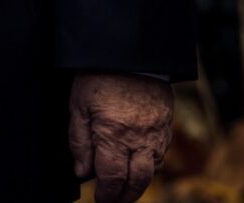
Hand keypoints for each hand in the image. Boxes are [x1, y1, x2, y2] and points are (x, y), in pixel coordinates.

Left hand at [68, 71, 172, 202]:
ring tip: (123, 186)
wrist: (131, 54)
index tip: (99, 199)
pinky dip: (149, 165)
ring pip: (152, 171)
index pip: (112, 178)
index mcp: (113, 135)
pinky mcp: (166, 127)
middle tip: (112, 200)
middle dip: (125, 196)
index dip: (106, 194)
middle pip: (137, 182)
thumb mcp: (77, 105)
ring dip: (138, 183)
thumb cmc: (99, 77)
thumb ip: (79, 141)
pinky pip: (160, 155)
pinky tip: (137, 163)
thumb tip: (82, 171)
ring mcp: (156, 135)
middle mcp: (139, 140)